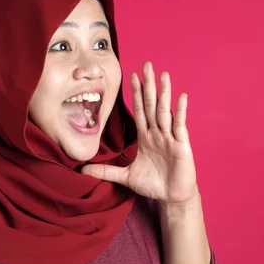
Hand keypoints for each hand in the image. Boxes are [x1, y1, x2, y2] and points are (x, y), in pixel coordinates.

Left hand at [81, 61, 198, 204]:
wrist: (171, 198)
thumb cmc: (153, 185)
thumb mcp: (126, 177)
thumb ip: (106, 171)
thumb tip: (82, 171)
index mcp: (145, 137)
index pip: (139, 111)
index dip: (136, 94)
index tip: (131, 76)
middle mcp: (158, 133)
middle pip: (152, 105)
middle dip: (149, 85)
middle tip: (147, 64)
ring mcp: (170, 138)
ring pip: (165, 111)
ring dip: (164, 93)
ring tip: (163, 75)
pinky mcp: (181, 146)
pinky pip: (180, 126)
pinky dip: (181, 111)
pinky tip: (182, 96)